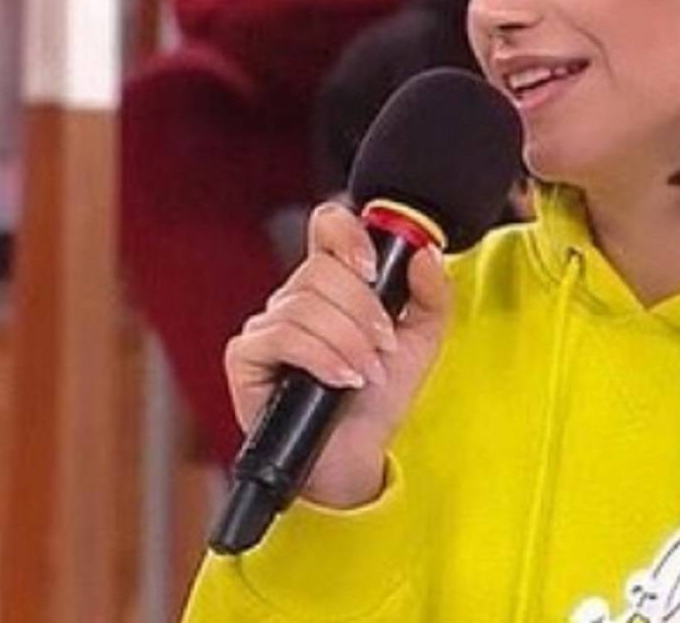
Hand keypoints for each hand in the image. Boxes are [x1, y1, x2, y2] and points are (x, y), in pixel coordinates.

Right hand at [223, 201, 451, 507]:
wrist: (358, 455)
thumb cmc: (379, 397)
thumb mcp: (422, 341)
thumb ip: (432, 294)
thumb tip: (426, 254)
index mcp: (334, 282)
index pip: (327, 224)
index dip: (349, 234)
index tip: (376, 268)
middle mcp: (296, 297)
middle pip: (321, 270)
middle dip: (364, 311)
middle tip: (384, 346)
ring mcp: (268, 325)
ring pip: (305, 304)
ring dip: (348, 341)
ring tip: (367, 371)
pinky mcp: (246, 358)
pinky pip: (281, 337)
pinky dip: (321, 357)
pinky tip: (341, 379)